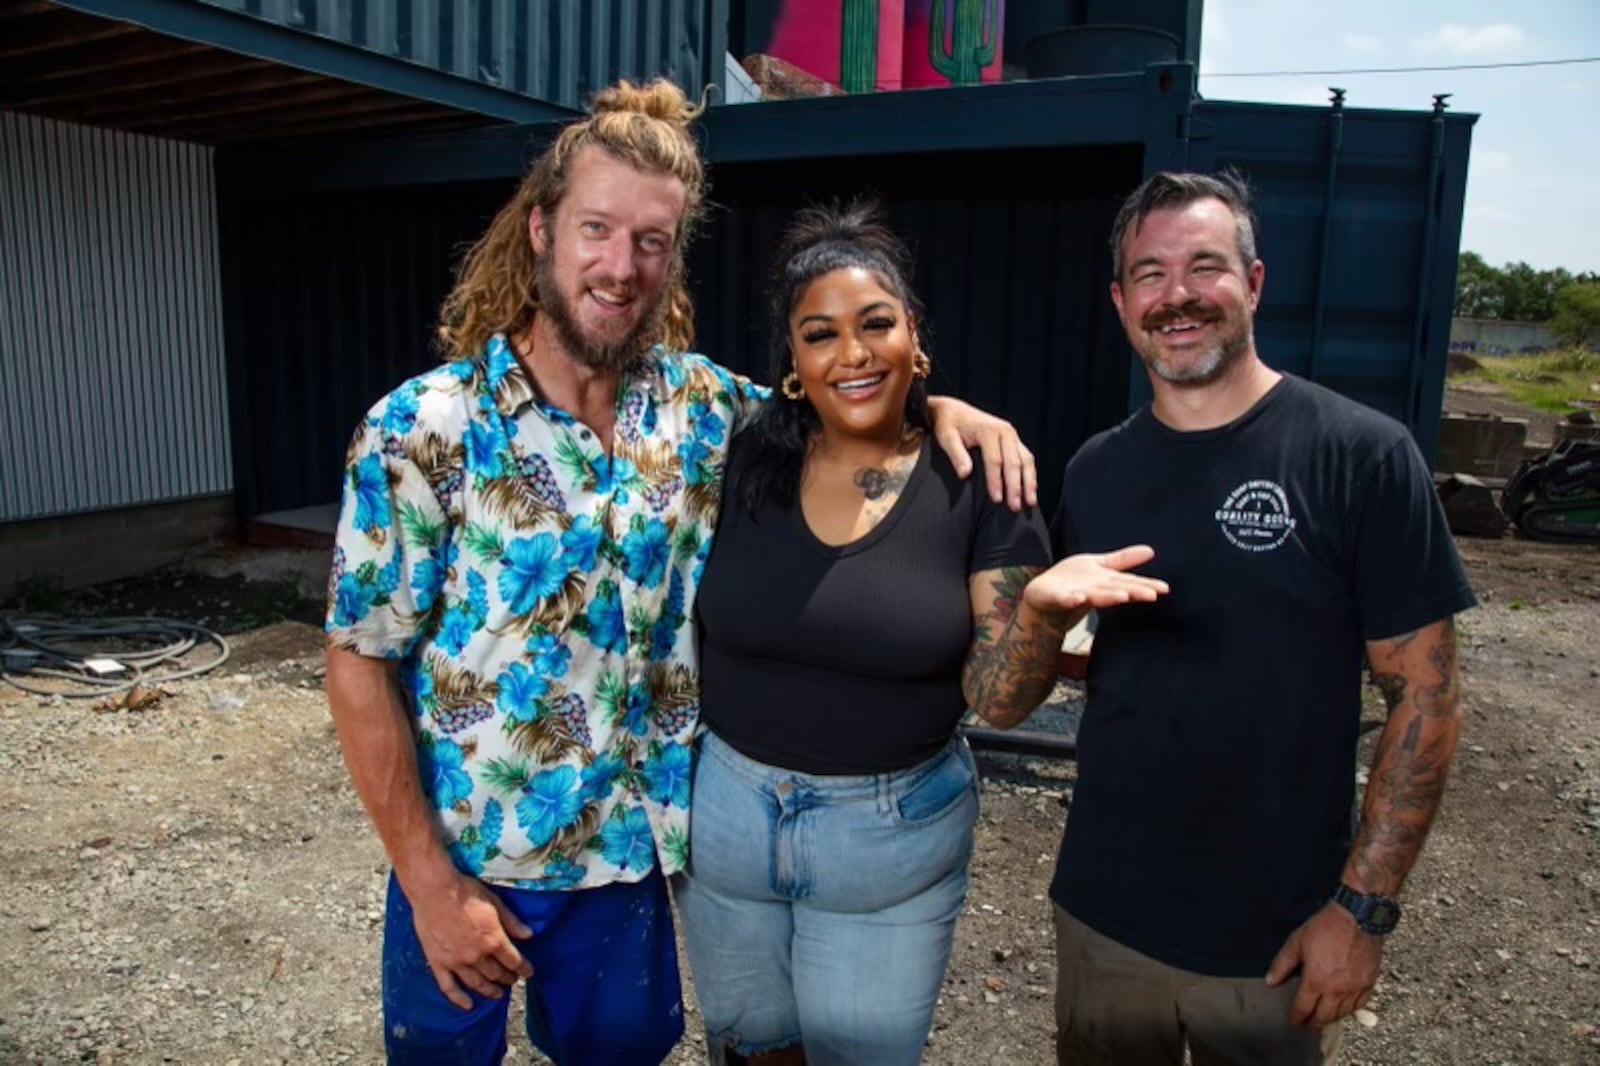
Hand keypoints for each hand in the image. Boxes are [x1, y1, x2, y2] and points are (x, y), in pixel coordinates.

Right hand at [407, 869, 534, 1008]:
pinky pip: (448, 987)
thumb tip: (529, 935)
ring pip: (476, 983)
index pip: (514, 961)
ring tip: (497, 994)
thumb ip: (512, 922)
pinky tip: (468, 1005)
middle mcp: (477, 955)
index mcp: (493, 940)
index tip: (529, 973)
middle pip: (496, 973)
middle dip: (507, 978)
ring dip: (489, 990)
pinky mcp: (438, 963)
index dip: (523, 969)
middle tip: (512, 981)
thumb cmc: (467, 891)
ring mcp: (456, 962)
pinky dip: (459, 999)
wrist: (434, 890)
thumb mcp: (495, 903)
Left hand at [927, 397, 1037, 509]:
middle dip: (1016, 486)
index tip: (996, 499)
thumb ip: (956, 454)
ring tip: (1030, 502)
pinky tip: (1030, 490)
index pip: (995, 459)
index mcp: (989, 430)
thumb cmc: (948, 425)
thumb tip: (965, 473)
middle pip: (1014, 462)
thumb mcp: (946, 437)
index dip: (996, 480)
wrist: (953, 410)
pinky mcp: (1014, 440)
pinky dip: (1030, 475)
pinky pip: (1026, 458)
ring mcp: (1012, 435)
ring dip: (1029, 482)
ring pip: (1026, 460)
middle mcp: (1005, 431)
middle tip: (1014, 507)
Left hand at [1022, 545, 1167, 615]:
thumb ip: (1123, 560)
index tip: (1164, 589)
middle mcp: (1094, 590)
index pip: (1129, 583)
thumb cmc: (1074, 581)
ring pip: (1094, 596)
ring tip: (1122, 596)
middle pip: (1115, 590)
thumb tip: (1151, 550)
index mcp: (1105, 582)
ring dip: (1108, 596)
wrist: (1042, 597)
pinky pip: (1065, 598)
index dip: (1146, 585)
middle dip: (1132, 592)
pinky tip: (1077, 597)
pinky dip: (1071, 598)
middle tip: (1151, 595)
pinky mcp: (1057, 597)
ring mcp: (1076, 595)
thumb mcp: (1100, 566)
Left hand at [1265, 902, 1381, 1027]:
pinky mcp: (1369, 983)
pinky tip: (1344, 1008)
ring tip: (1323, 1018)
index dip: (1296, 1018)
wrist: (1356, 917)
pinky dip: (1350, 1010)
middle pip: (1324, 1017)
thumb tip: (1270, 982)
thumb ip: (1282, 964)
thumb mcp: (1296, 942)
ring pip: (1342, 1014)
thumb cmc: (1325, 927)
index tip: (1293, 1022)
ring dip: (1331, 1019)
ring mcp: (1355, 989)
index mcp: (1316, 981)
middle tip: (1307, 1025)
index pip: (1303, 1009)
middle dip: (1313, 1024)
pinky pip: (1360, 1005)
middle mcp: (1336, 990)